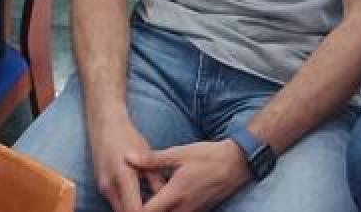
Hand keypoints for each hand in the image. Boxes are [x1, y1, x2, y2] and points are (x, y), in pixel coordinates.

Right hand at [89, 115, 156, 211]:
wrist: (105, 125)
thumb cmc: (129, 137)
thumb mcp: (147, 156)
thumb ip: (156, 180)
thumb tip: (169, 198)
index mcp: (124, 177)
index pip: (135, 210)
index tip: (163, 211)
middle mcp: (110, 186)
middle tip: (160, 210)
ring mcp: (104, 188)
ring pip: (120, 211)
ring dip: (134, 211)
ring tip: (152, 208)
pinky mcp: (102, 188)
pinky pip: (116, 204)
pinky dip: (127, 207)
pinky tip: (141, 204)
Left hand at [130, 140, 250, 211]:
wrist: (236, 164)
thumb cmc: (208, 156)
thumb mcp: (179, 154)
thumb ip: (152, 159)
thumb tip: (127, 157)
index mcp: (174, 194)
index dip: (132, 209)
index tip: (124, 201)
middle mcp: (182, 208)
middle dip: (142, 211)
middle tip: (130, 202)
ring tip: (144, 202)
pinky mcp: (197, 211)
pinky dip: (167, 211)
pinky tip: (161, 202)